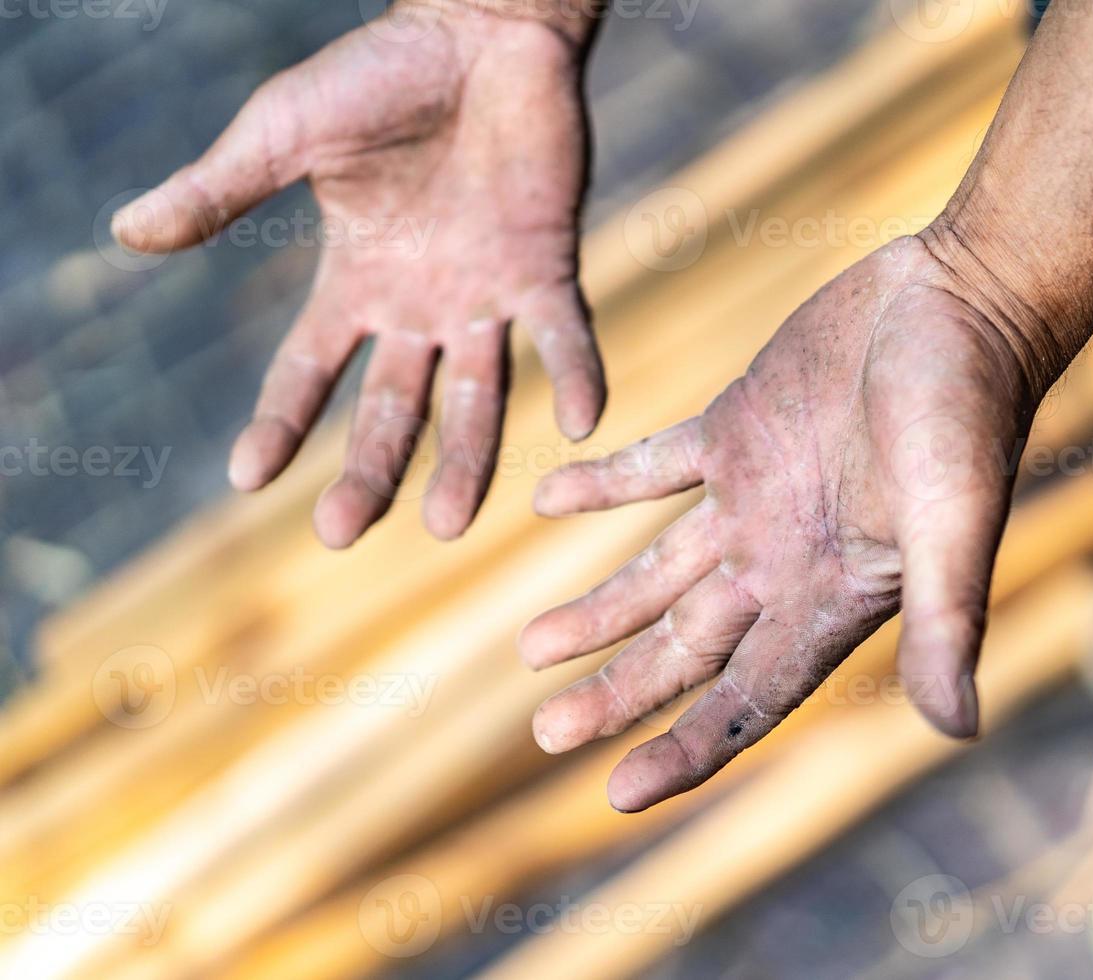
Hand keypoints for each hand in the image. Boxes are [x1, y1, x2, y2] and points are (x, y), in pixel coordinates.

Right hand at [111, 1, 604, 545]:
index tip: (247, 478)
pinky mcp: (546, 266)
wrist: (478, 31)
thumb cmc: (380, 73)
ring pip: (477, 394)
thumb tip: (126, 233)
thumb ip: (219, 190)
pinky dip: (573, 374)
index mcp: (356, 282)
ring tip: (448, 525)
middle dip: (369, 469)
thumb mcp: (284, 133)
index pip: (309, 371)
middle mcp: (420, 305)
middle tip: (343, 531)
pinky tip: (580, 422)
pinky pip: (563, 334)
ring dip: (466, 458)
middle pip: (392, 407)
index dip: (279, 423)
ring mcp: (485, 294)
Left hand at [520, 233, 1042, 811]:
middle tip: (545, 731)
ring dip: (602, 609)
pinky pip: (656, 467)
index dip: (688, 747)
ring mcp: (757, 495)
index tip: (615, 791)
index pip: (750, 694)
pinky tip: (549, 501)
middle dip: (621, 692)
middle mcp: (787, 560)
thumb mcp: (955, 515)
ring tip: (532, 648)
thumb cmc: (969, 407)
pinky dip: (605, 485)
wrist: (963, 297)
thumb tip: (958, 729)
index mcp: (833, 594)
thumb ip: (946, 616)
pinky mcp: (738, 426)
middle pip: (690, 648)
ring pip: (662, 571)